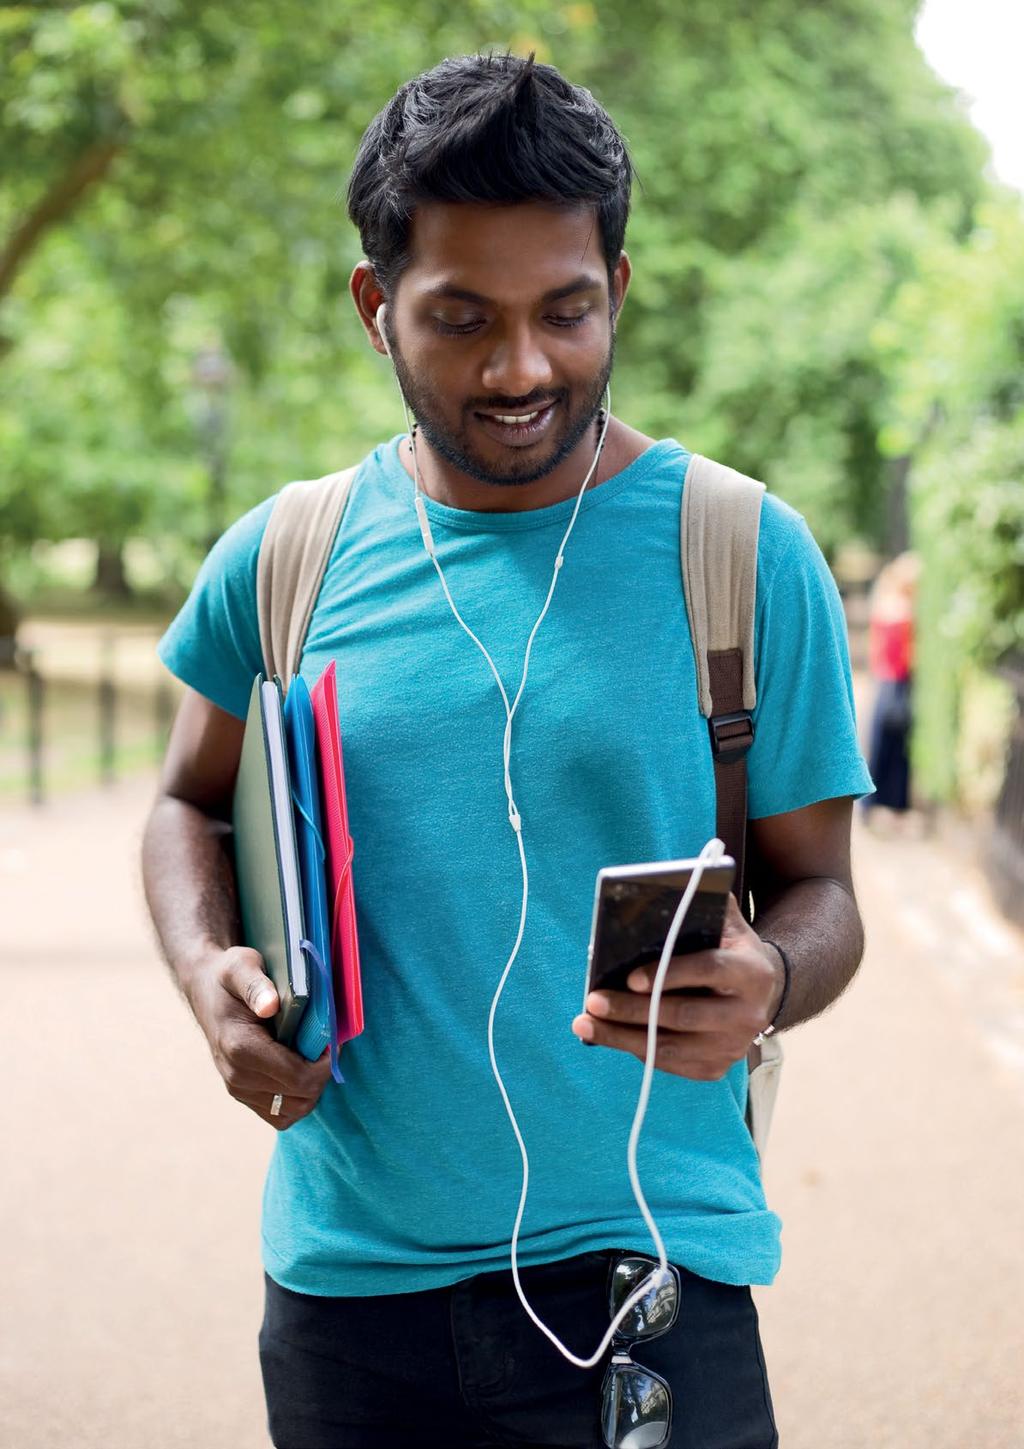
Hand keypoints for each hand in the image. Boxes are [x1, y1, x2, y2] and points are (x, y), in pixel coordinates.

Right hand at [186, 945, 333, 1128]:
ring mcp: (238, 1089)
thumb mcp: (242, 966)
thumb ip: (256, 985)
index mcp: (240, 1047)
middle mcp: (237, 1076)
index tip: (332, 1041)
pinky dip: (296, 1098)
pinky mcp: (242, 1095)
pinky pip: (279, 1114)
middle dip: (322, 1074)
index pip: (298, 1077)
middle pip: (300, 1097)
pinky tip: (300, 1071)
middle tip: (326, 1047)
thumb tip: (270, 1006)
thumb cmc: (229, 976)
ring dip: (312, 1088)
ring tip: (313, 1058)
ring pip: (293, 1110)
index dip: (325, 1063)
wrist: (206, 989)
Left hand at [571, 894, 784, 1080]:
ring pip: (671, 1048)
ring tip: (585, 1024)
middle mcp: (748, 1014)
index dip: (667, 974)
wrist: (762, 992)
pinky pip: (670, 1063)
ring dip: (622, 1037)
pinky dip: (636, 1050)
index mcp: (751, 972)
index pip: (707, 970)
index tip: (629, 977)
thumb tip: (657, 888)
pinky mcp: (716, 1067)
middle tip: (593, 1001)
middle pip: (682, 1016)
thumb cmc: (728, 949)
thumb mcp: (725, 922)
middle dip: (632, 1010)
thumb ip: (699, 904)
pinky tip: (609, 1036)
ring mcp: (733, 1046)